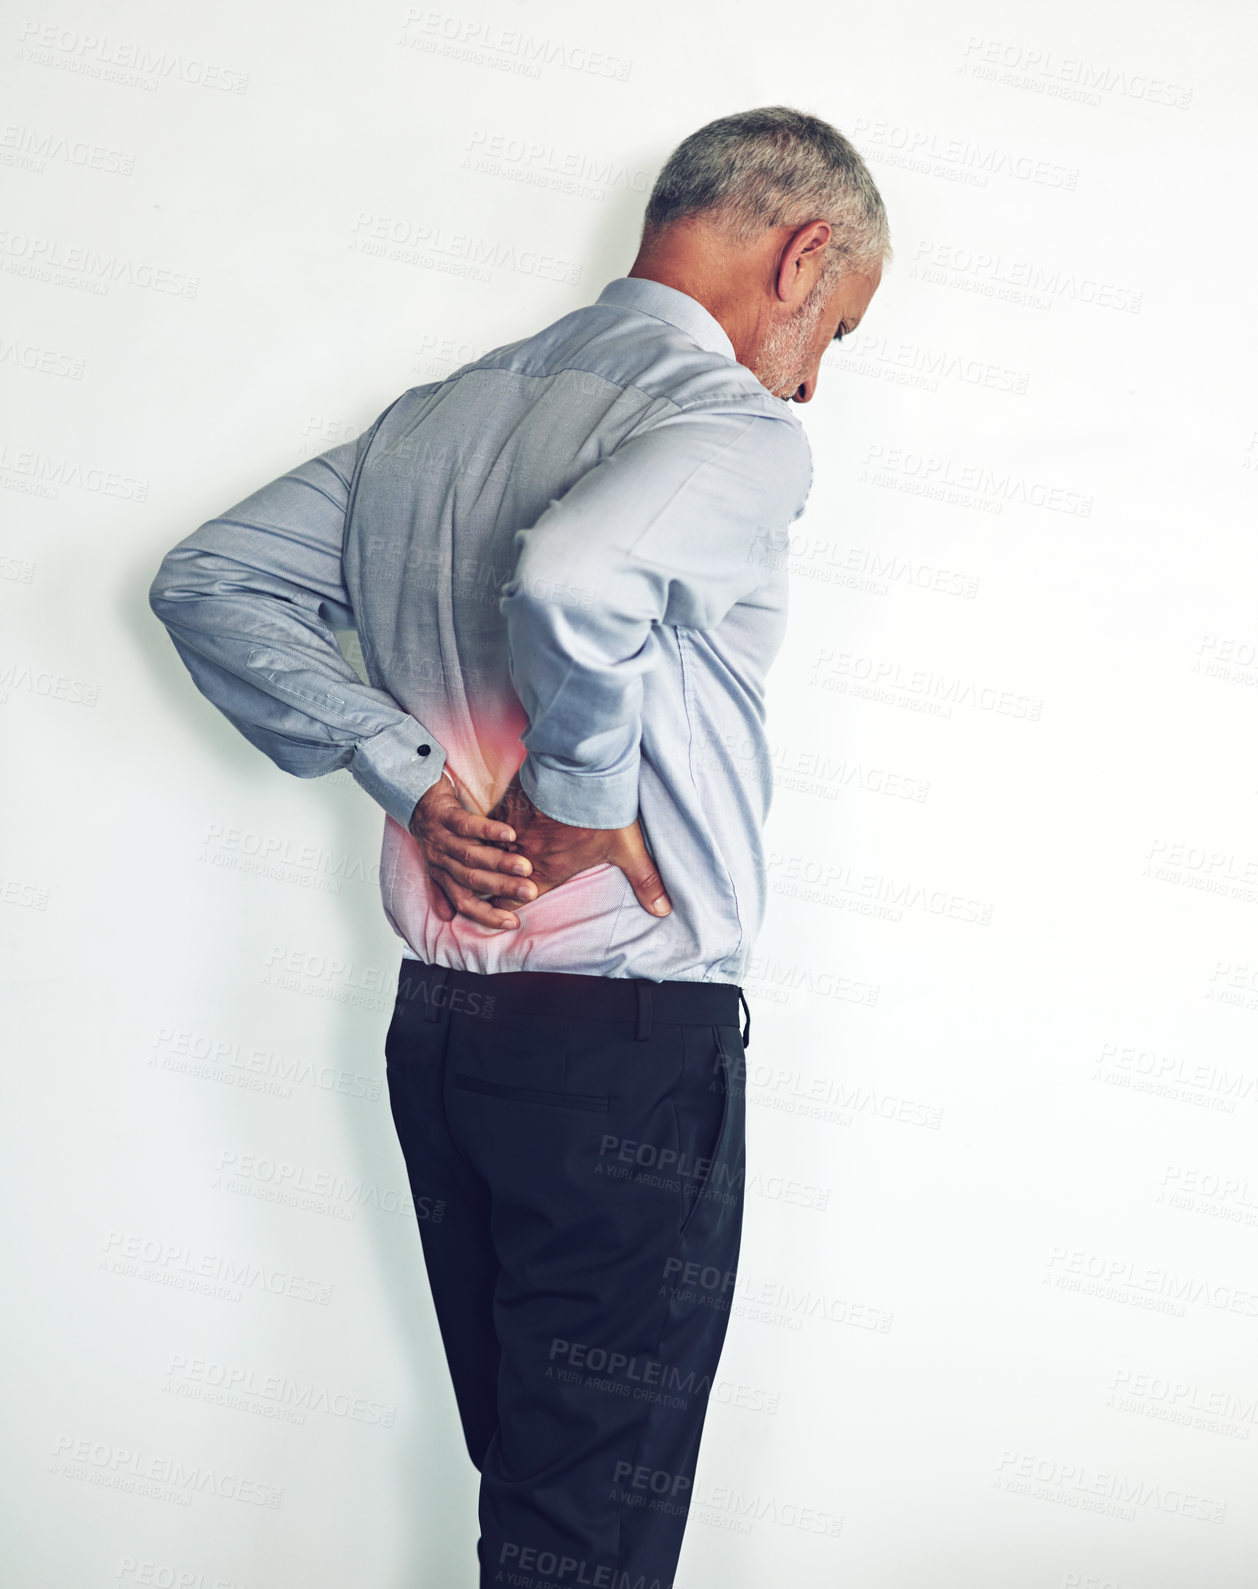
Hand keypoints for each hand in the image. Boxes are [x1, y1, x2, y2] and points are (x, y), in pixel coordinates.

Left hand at [408, 769, 538, 930]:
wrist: (412, 796)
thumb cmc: (434, 832)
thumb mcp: (437, 862)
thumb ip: (443, 888)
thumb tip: (448, 917)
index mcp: (442, 874)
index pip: (464, 901)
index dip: (486, 915)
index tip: (513, 922)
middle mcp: (440, 859)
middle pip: (472, 879)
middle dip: (502, 887)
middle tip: (530, 892)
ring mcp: (440, 837)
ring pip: (471, 855)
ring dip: (499, 862)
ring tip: (525, 867)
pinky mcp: (443, 815)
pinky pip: (466, 824)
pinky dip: (487, 830)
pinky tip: (509, 833)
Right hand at [483, 769, 671, 920]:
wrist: (583, 770)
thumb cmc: (604, 811)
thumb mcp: (628, 849)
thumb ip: (644, 881)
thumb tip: (663, 911)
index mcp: (548, 872)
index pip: (512, 901)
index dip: (504, 906)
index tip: (501, 906)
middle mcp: (524, 856)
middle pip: (493, 880)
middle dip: (490, 885)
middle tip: (487, 888)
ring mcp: (510, 831)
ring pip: (484, 853)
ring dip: (485, 859)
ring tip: (481, 863)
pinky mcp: (506, 806)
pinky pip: (484, 826)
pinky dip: (485, 831)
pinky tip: (484, 831)